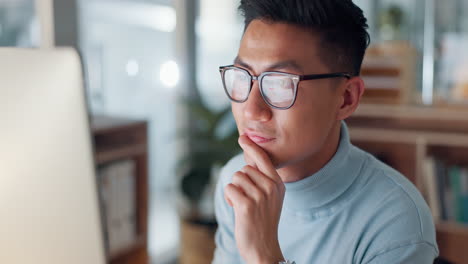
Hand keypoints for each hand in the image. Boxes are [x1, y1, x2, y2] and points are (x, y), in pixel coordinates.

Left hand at [224, 135, 285, 263]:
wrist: (264, 247)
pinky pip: (230, 188)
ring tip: (242, 205)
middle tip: (246, 199)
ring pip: (236, 177)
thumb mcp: (270, 198)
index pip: (263, 159)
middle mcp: (271, 187)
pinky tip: (237, 208)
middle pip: (245, 168)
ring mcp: (260, 195)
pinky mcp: (247, 204)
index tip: (243, 137)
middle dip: (240, 182)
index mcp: (278, 184)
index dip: (252, 147)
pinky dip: (229, 197)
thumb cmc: (263, 221)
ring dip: (234, 190)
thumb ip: (262, 180)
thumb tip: (248, 160)